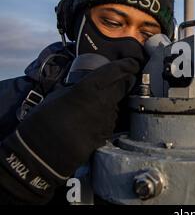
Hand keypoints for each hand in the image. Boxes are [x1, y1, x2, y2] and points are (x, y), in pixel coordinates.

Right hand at [0, 58, 139, 201]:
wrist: (43, 152)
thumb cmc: (44, 120)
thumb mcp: (59, 95)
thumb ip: (79, 88)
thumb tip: (86, 85)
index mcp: (90, 87)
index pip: (117, 71)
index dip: (128, 65)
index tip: (133, 62)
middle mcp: (104, 101)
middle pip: (123, 86)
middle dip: (124, 82)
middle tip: (119, 79)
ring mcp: (108, 119)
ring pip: (117, 104)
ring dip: (111, 102)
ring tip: (94, 106)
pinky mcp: (107, 134)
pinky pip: (111, 120)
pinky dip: (105, 118)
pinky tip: (91, 122)